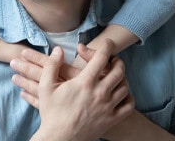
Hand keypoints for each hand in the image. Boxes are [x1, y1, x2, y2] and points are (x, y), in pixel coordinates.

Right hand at [17, 42, 133, 140]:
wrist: (60, 138)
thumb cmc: (51, 112)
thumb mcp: (46, 86)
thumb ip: (52, 65)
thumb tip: (58, 49)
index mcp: (84, 83)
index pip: (101, 58)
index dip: (106, 47)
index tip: (108, 42)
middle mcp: (100, 93)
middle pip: (118, 71)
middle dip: (117, 61)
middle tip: (113, 59)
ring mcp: (108, 107)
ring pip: (125, 87)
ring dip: (122, 78)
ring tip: (117, 75)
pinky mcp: (111, 119)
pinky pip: (128, 106)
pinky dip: (128, 97)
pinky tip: (122, 94)